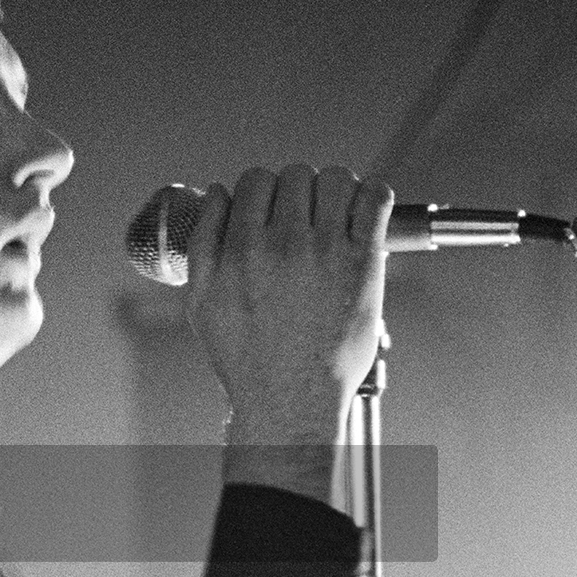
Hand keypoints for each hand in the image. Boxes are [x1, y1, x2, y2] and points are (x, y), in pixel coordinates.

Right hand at [184, 164, 393, 444]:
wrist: (290, 402)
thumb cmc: (248, 362)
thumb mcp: (201, 304)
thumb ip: (203, 242)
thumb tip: (216, 194)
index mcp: (240, 248)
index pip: (254, 180)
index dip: (264, 190)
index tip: (273, 209)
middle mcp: (283, 244)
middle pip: (295, 175)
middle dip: (298, 191)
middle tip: (305, 218)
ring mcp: (326, 251)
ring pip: (336, 179)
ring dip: (335, 189)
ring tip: (334, 216)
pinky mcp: (363, 262)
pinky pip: (376, 200)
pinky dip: (373, 196)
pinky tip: (364, 214)